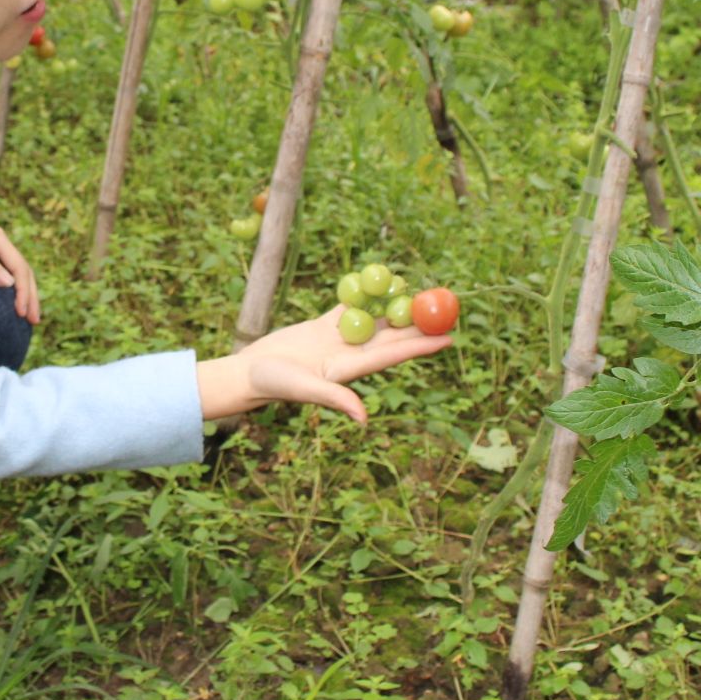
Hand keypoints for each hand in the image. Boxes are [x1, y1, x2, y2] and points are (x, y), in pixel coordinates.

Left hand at [0, 215, 40, 323]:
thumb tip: (9, 283)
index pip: (18, 267)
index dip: (23, 291)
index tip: (21, 312)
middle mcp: (2, 241)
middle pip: (25, 270)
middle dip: (31, 296)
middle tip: (34, 320)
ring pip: (21, 272)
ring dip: (28, 294)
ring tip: (32, 317)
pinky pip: (11, 272)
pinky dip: (18, 288)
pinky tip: (20, 302)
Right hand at [196, 306, 451, 422]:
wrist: (250, 373)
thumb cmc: (275, 384)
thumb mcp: (305, 390)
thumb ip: (334, 399)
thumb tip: (363, 418)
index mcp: (352, 369)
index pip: (395, 354)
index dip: (422, 346)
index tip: (450, 337)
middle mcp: (351, 354)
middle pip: (392, 335)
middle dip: (418, 323)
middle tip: (446, 308)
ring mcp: (339, 339)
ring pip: (375, 318)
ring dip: (397, 306)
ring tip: (421, 290)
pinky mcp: (324, 327)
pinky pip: (350, 306)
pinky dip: (365, 294)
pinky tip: (382, 280)